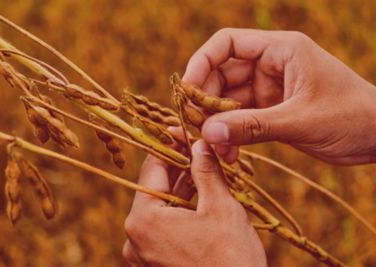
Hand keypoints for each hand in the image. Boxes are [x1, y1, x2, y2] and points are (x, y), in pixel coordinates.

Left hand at [122, 140, 265, 266]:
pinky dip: (180, 212)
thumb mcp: (221, 208)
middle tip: (198, 150)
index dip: (170, 146)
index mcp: (144, 220)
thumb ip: (206, 172)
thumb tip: (200, 144)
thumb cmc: (230, 260)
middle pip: (156, 189)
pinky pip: (164, 228)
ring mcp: (142, 254)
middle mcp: (134, 237)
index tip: (183, 133)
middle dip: (178, 168)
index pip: (152, 169)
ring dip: (181, 190)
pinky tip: (199, 199)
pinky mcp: (153, 264)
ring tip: (203, 171)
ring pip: (161, 209)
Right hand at [183, 28, 375, 164]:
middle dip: (206, 102)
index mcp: (280, 51)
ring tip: (216, 149)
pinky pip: (239, 120)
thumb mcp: (300, 120)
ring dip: (217, 124)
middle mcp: (270, 66)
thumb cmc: (352, 117)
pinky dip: (231, 136)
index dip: (201, 63)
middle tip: (199, 130)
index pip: (228, 43)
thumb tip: (208, 133)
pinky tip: (229, 154)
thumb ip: (253, 127)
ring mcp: (268, 90)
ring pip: (227, 102)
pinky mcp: (269, 112)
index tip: (187, 90)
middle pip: (221, 75)